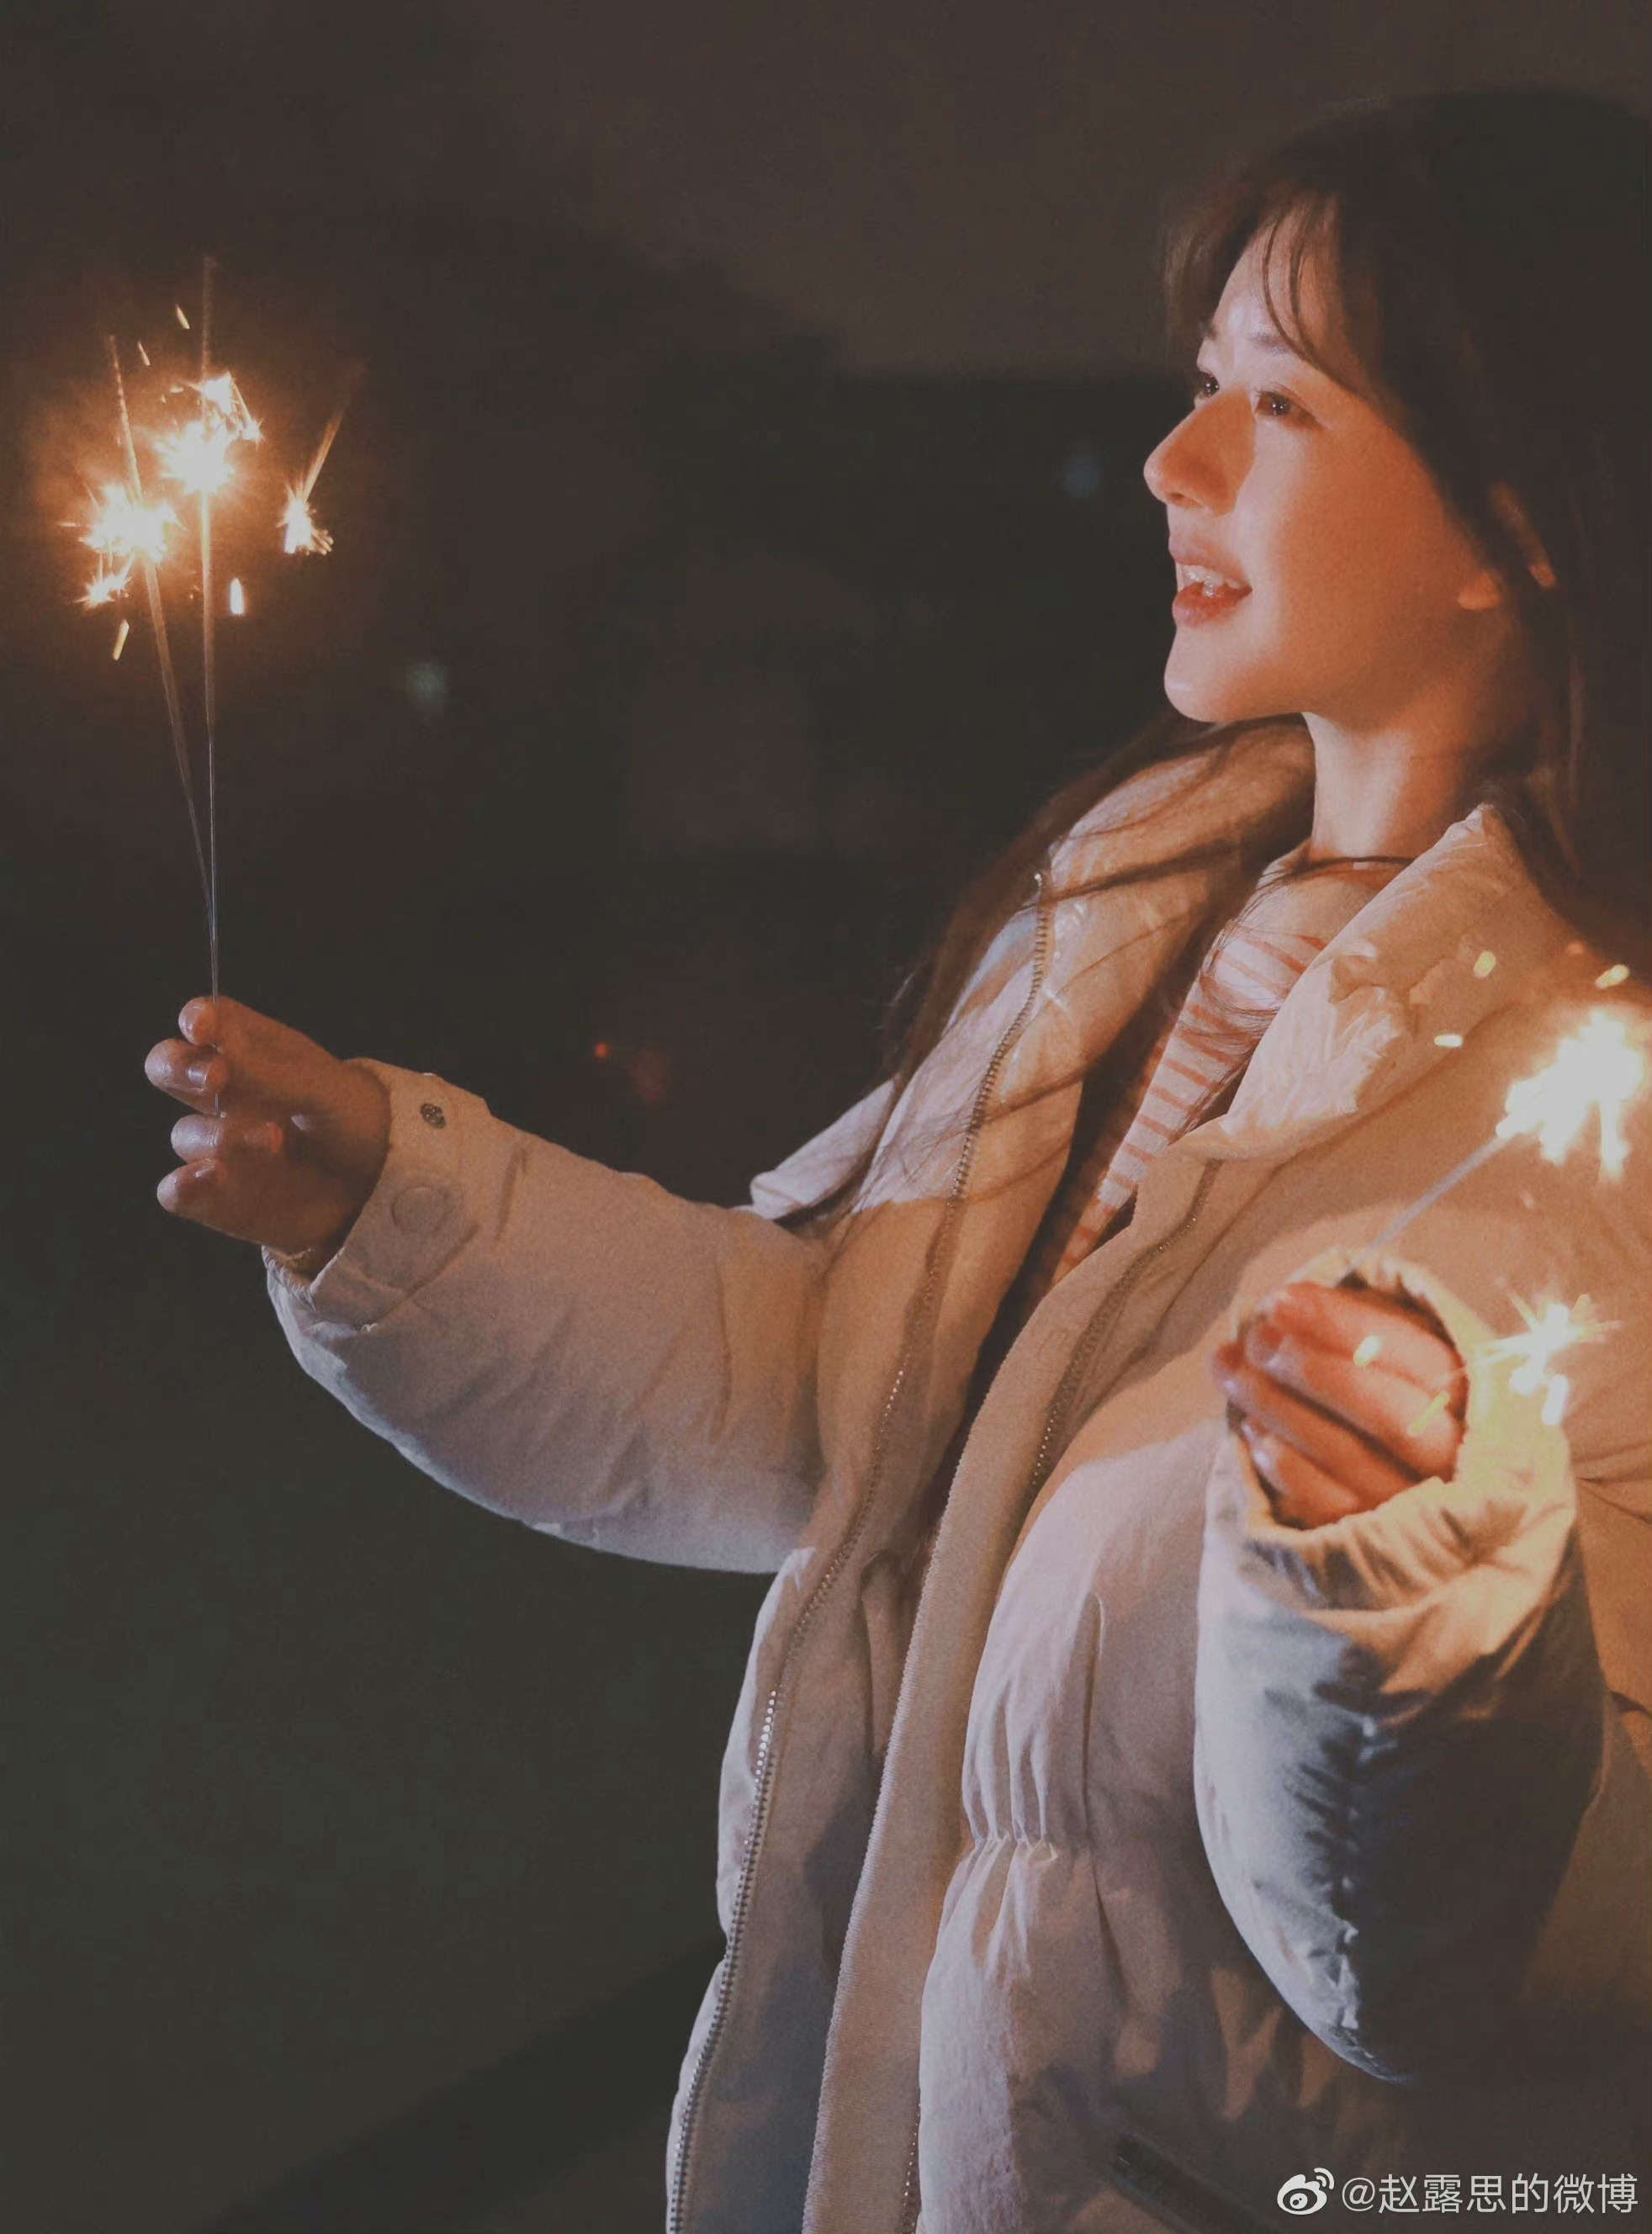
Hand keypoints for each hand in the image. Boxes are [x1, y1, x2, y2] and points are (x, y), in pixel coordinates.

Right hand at [145, 996, 390, 1259]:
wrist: (380, 1187)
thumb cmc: (354, 1123)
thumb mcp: (327, 1090)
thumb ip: (273, 1072)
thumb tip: (216, 1056)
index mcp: (253, 1052)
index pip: (208, 1021)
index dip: (197, 1018)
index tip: (202, 1026)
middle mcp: (227, 1095)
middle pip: (170, 1067)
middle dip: (176, 1067)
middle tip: (215, 1077)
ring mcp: (218, 1144)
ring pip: (184, 1133)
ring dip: (221, 1135)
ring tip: (277, 1139)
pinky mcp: (217, 1195)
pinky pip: (176, 1190)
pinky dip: (184, 1184)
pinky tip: (214, 1176)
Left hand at [1212, 1281, 1465, 1528]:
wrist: (1425, 1488)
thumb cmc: (1403, 1397)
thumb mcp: (1400, 1353)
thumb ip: (1362, 1326)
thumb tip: (1291, 1302)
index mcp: (1471, 1397)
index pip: (1414, 1355)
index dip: (1343, 1324)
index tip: (1282, 1301)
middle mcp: (1453, 1455)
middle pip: (1386, 1413)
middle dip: (1313, 1370)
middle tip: (1259, 1339)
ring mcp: (1414, 1502)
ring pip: (1346, 1455)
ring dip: (1278, 1407)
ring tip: (1232, 1371)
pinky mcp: (1376, 1540)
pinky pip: (1324, 1503)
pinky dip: (1282, 1464)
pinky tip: (1252, 1431)